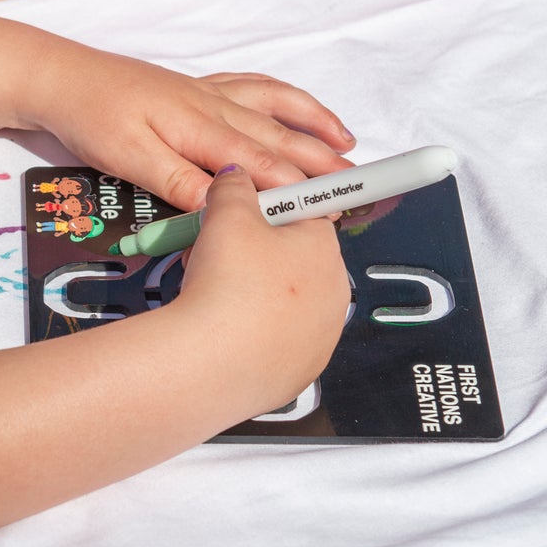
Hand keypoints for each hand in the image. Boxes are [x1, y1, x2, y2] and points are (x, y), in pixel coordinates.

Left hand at [27, 39, 354, 209]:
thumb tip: (225, 207)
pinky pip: (254, 89)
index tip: (336, 209)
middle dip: (323, 162)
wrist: (60, 78)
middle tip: (362, 188)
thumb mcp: (128, 158)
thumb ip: (178, 183)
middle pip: (280, 138)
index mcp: (201, 128)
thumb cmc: (91, 118)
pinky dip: (282, 98)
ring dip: (313, 124)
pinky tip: (292, 109)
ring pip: (274, 108)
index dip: (303, 188)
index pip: (264, 164)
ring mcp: (208, 95)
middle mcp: (214, 107)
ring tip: (346, 143)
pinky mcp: (196, 90)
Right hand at [175, 165, 348, 415]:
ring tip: (212, 293)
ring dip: (253, 292)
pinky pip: (277, 339)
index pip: (304, 211)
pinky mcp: (301, 370)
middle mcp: (335, 291)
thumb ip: (234, 186)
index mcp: (325, 247)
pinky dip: (254, 331)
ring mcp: (322, 336)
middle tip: (217, 253)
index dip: (266, 210)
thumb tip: (237, 177)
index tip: (238, 216)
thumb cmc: (228, 285)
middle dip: (255, 252)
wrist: (213, 364)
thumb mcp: (225, 214)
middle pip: (293, 257)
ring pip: (284, 300)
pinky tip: (224, 329)